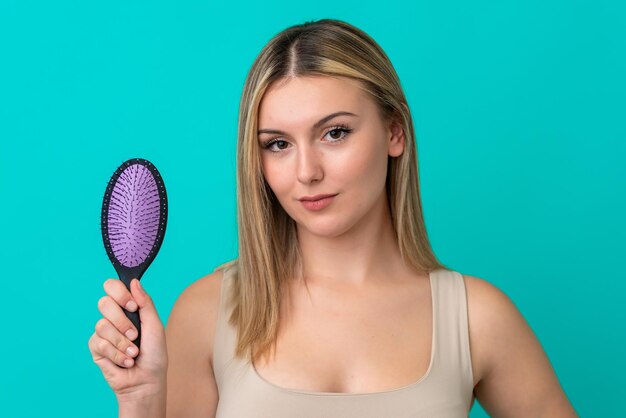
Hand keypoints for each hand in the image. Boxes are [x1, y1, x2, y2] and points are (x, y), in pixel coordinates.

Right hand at [88, 278, 167, 402]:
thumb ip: (145, 303)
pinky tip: (125, 361)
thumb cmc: (154, 353)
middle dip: (121, 321)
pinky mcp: (96, 349)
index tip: (132, 306)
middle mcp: (114, 317)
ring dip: (122, 342)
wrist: (146, 380)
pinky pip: (99, 343)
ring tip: (133, 353)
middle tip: (134, 334)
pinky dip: (116, 354)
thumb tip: (134, 281)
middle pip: (103, 303)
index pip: (112, 287)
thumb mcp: (154, 325)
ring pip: (102, 325)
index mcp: (128, 308)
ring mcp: (103, 333)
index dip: (119, 293)